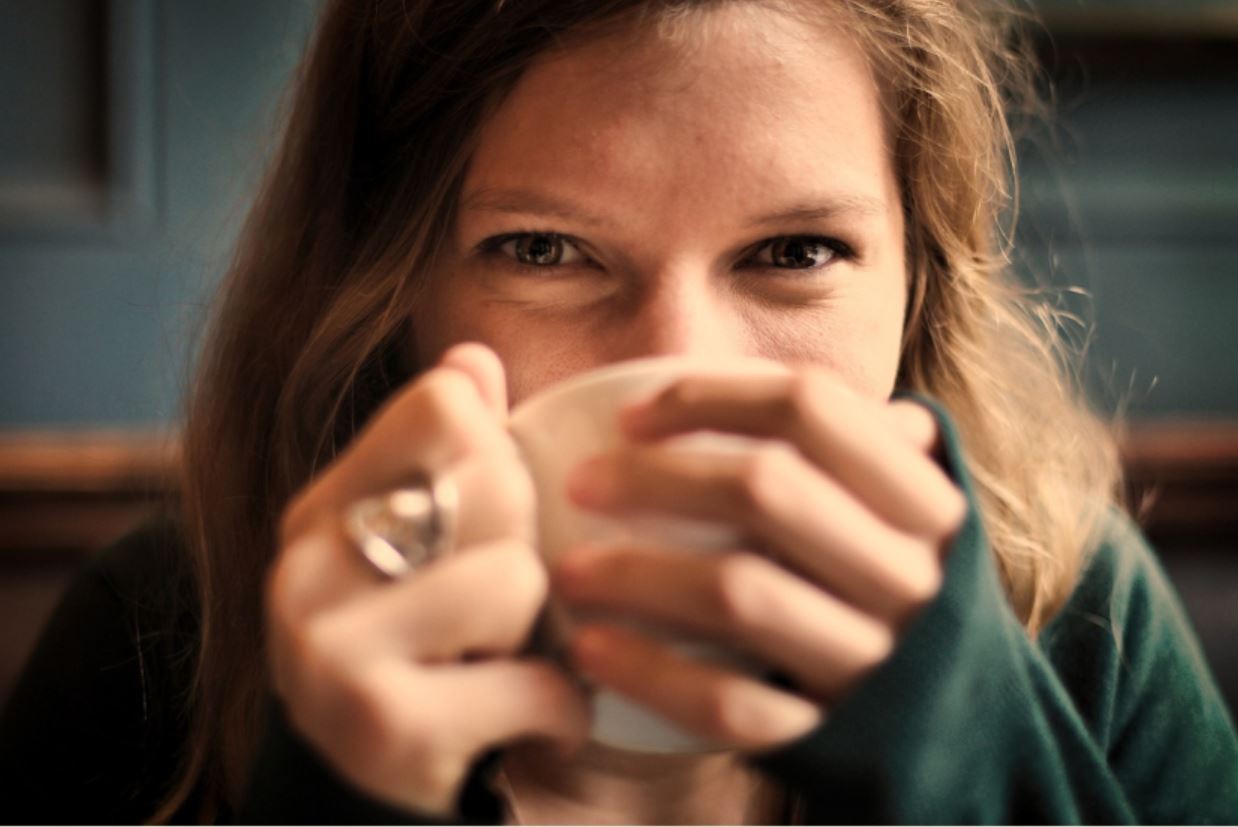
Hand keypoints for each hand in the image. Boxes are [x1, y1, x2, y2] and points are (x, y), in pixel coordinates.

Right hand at [267, 344, 589, 814]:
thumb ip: (442, 456)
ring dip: (541, 636)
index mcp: (320, 510)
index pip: (445, 404)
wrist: (356, 804)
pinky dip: (558, 711)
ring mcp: (332, 649)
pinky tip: (530, 723)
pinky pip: (534, 680)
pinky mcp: (383, 724)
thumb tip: (474, 356)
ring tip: (502, 664)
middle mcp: (308, 568)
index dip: (499, 456)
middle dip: (525, 549)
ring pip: (517, 577)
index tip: (487, 522)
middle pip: (494, 479)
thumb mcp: (416, 553)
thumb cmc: (412, 662)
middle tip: (498, 611)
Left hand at [554, 369, 965, 749]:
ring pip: (739, 595)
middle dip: (654, 478)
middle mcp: (909, 575)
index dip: (709, 396)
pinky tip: (592, 649)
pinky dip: (652, 673)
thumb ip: (857, 447)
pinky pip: (729, 704)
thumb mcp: (907, 517)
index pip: (811, 407)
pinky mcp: (831, 735)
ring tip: (568, 570)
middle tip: (580, 484)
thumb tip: (757, 379)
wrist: (960, 737)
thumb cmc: (899, 597)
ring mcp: (874, 661)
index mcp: (924, 502)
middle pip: (766, 491)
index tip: (631, 415)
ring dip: (636, 575)